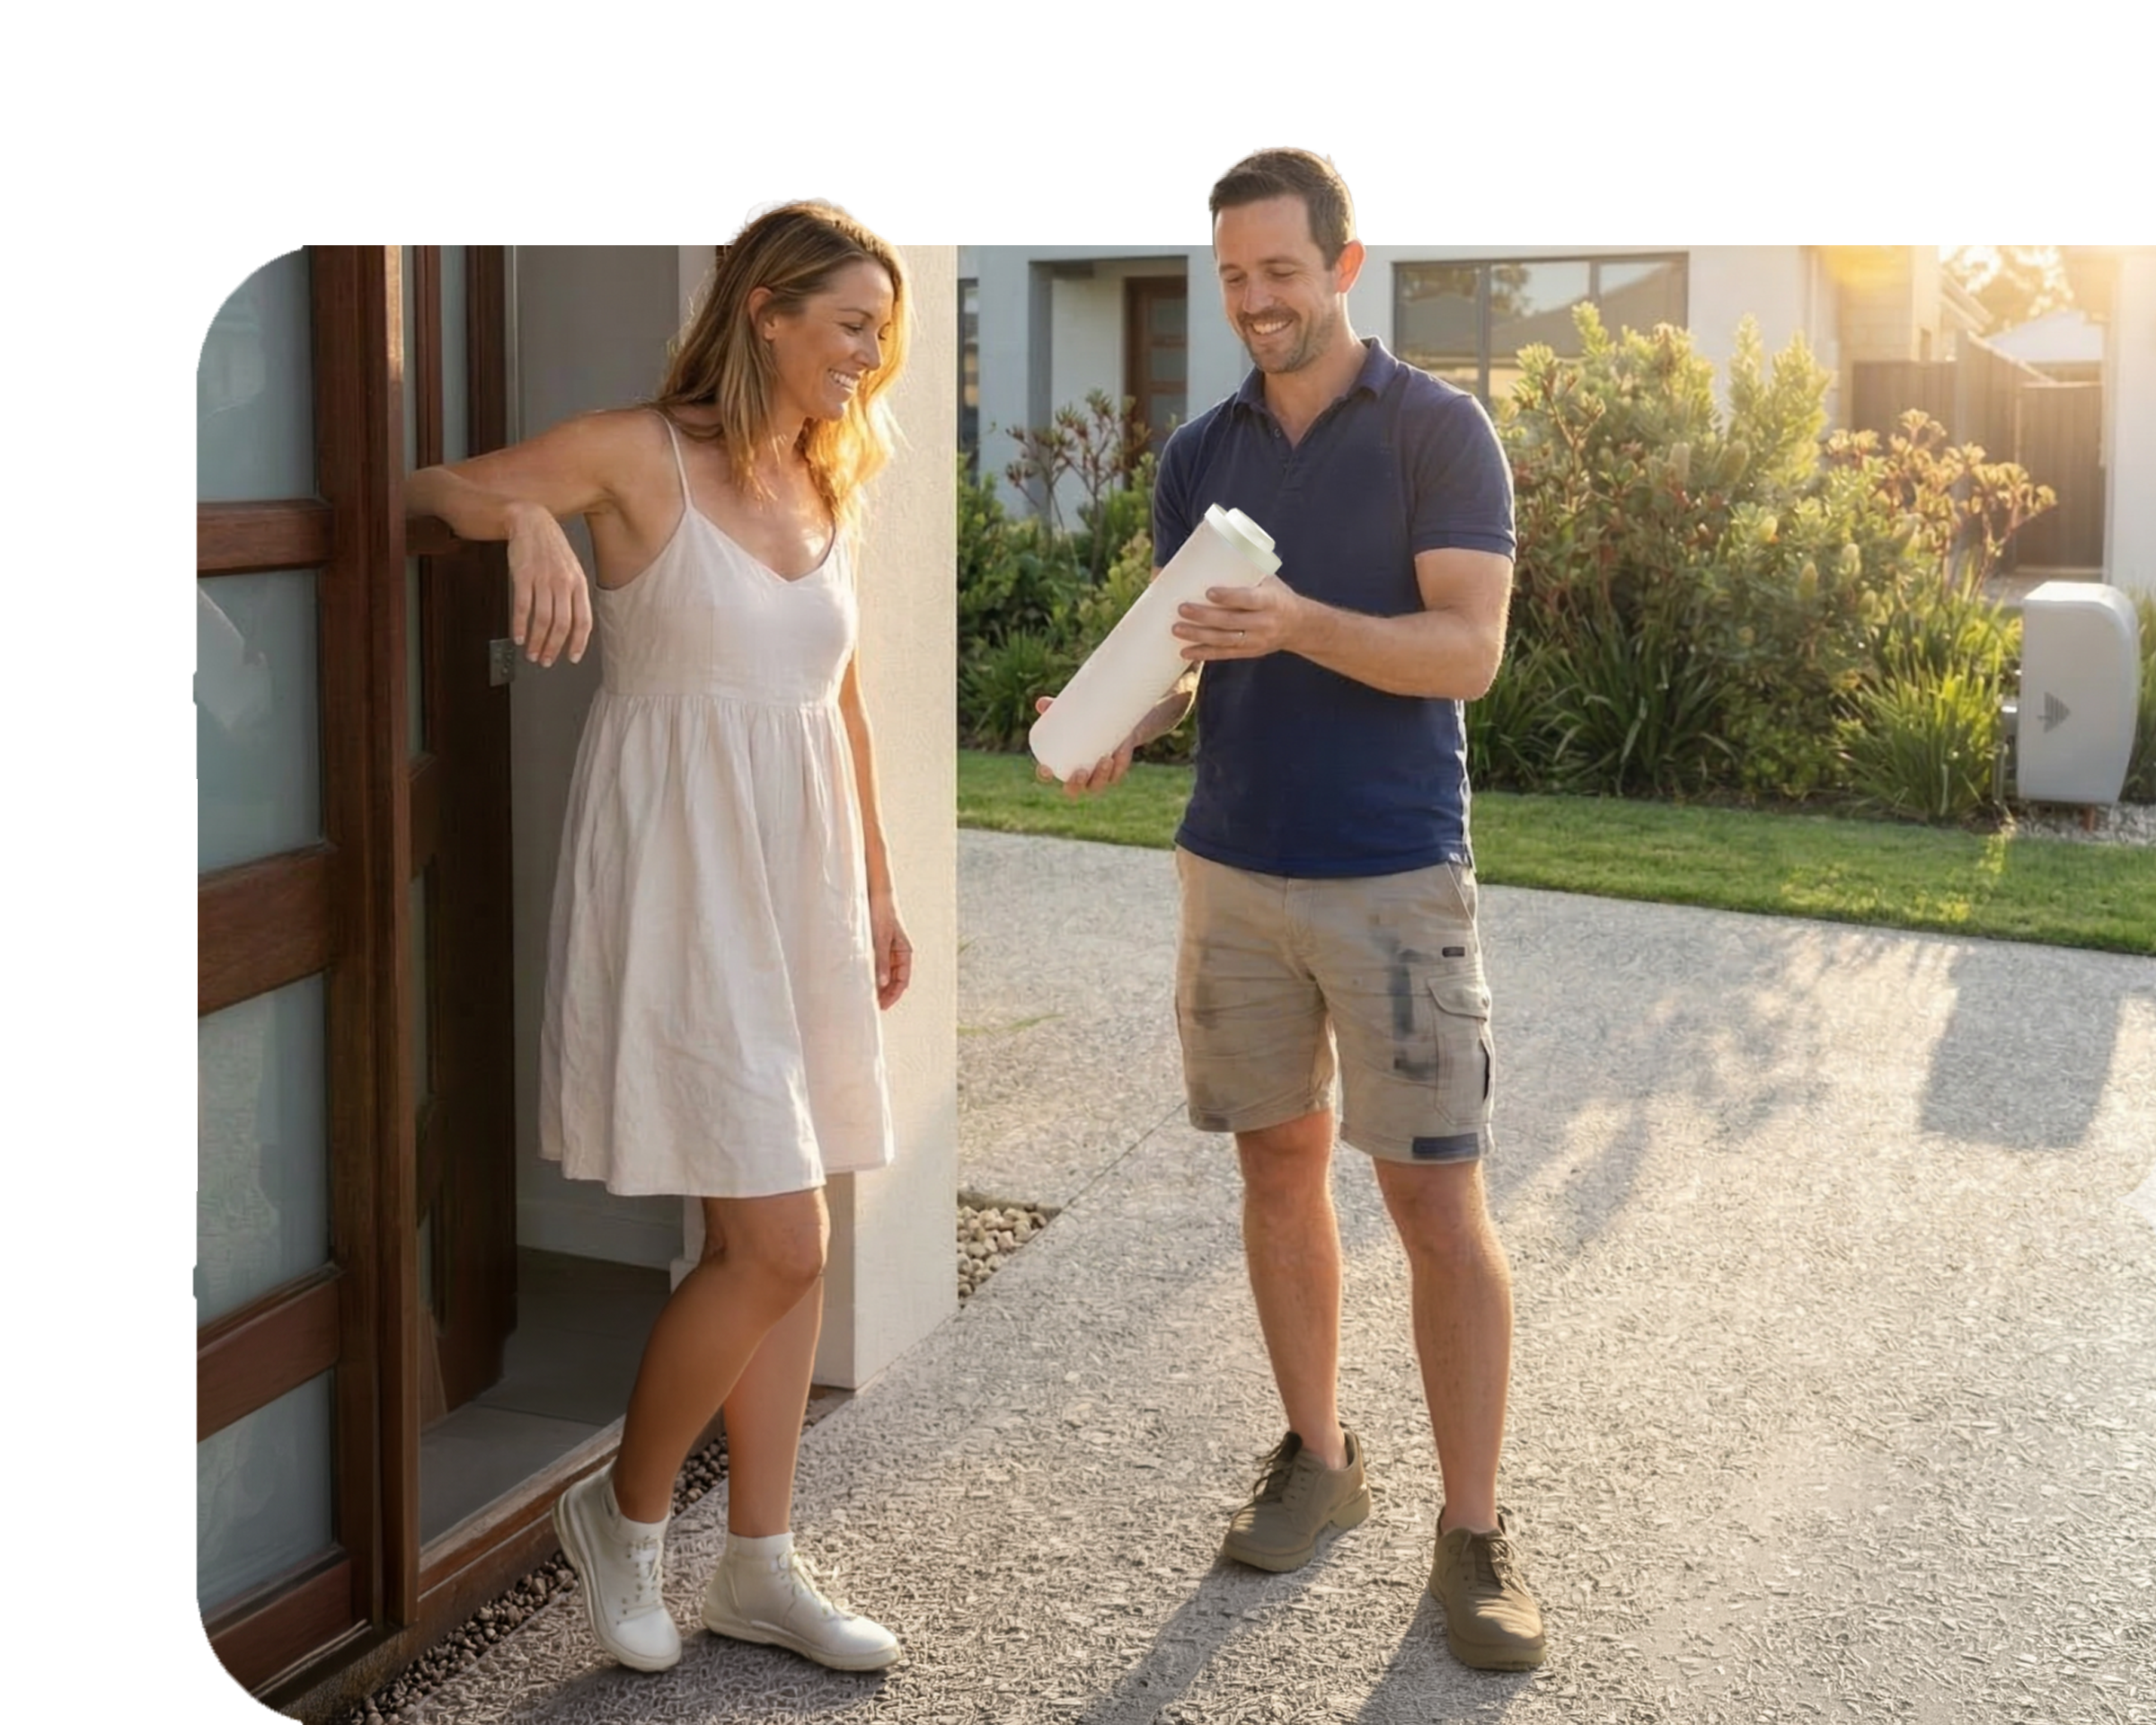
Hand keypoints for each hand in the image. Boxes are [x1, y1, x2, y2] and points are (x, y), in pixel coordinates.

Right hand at [506, 501, 593, 666]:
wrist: (531, 520)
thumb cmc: (551, 547)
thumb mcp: (571, 569)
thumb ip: (574, 594)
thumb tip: (573, 623)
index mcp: (579, 583)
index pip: (583, 621)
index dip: (578, 643)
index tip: (572, 657)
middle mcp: (564, 583)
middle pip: (562, 625)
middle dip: (554, 648)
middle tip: (546, 660)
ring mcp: (543, 579)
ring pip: (543, 620)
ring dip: (537, 642)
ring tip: (532, 653)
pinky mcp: (523, 576)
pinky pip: (523, 607)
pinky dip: (521, 626)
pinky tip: (519, 637)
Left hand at [870, 890, 911, 1009]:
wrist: (875, 893)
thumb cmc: (881, 913)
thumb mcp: (880, 938)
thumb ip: (881, 961)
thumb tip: (882, 983)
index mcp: (904, 952)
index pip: (903, 981)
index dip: (893, 995)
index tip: (882, 1006)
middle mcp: (897, 953)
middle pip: (894, 980)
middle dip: (886, 994)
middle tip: (873, 1005)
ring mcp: (887, 950)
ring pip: (885, 974)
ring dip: (879, 986)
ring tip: (867, 996)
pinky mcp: (876, 946)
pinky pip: (876, 965)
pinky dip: (872, 975)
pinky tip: (863, 980)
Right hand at [1032, 695, 1137, 797]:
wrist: (1116, 719)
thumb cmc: (1085, 718)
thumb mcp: (1072, 711)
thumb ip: (1056, 708)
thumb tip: (1041, 702)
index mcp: (1061, 764)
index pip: (1047, 775)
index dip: (1044, 775)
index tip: (1046, 768)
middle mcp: (1078, 776)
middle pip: (1073, 789)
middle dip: (1076, 784)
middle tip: (1081, 772)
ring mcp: (1097, 776)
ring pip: (1097, 785)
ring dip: (1101, 776)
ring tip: (1105, 759)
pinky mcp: (1116, 771)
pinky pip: (1117, 774)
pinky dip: (1119, 765)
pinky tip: (1119, 755)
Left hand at [1173, 575, 1303, 661]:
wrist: (1300, 626)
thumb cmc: (1277, 595)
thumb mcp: (1269, 582)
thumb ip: (1245, 573)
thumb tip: (1208, 554)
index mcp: (1270, 601)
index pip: (1248, 600)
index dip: (1229, 597)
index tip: (1208, 592)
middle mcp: (1264, 623)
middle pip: (1231, 621)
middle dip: (1204, 616)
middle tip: (1181, 608)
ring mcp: (1256, 640)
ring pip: (1224, 640)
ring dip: (1198, 636)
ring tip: (1176, 629)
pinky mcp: (1249, 652)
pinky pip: (1224, 655)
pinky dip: (1204, 654)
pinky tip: (1185, 652)